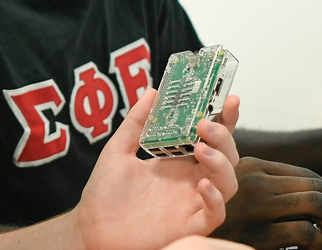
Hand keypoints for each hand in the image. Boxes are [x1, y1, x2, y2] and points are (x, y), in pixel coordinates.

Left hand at [72, 88, 239, 249]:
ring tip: (201, 148)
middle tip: (205, 124)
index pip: (209, 136)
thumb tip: (153, 92)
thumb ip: (135, 123)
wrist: (92, 228)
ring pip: (228, 183)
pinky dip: (215, 199)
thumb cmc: (105, 193)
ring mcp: (192, 202)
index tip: (229, 98)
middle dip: (223, 136)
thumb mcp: (117, 150)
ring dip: (221, 163)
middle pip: (225, 156)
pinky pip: (215, 214)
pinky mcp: (190, 226)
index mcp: (177, 160)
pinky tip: (202, 184)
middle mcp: (189, 180)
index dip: (223, 118)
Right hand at [211, 157, 321, 249]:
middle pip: (314, 186)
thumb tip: (312, 187)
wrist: (196, 239)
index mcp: (248, 166)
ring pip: (316, 204)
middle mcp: (252, 181)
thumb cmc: (216, 216)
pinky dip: (319, 243)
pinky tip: (311, 249)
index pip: (305, 173)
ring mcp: (255, 206)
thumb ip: (261, 180)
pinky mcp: (259, 234)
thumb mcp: (228, 186)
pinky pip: (306, 233)